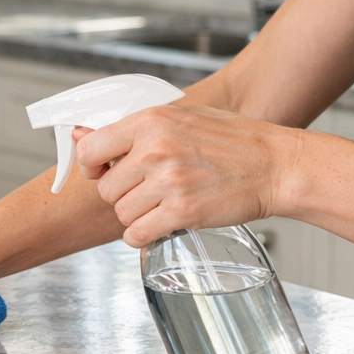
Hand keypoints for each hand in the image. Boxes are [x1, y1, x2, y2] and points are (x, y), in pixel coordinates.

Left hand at [73, 104, 296, 247]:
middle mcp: (155, 149)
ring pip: (122, 213)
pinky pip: (138, 234)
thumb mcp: (180, 118)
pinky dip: (145, 235)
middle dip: (123, 195)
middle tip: (149, 192)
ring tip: (162, 205)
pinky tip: (162, 224)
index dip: (93, 167)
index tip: (105, 173)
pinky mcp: (183, 211)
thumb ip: (132, 129)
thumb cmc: (232, 141)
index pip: (91, 149)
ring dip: (137, 216)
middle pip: (107, 189)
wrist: (275, 164)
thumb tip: (79, 136)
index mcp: (151, 121)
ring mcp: (169, 181)